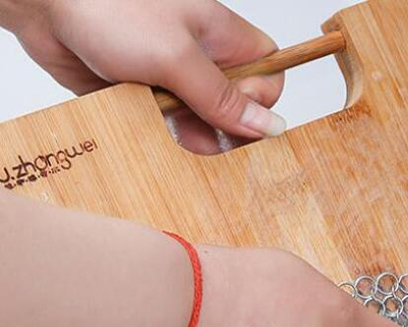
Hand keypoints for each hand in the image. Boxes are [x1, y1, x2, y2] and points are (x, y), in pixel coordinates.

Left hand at [0, 0, 283, 152]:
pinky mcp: (146, 98)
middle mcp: (202, 59)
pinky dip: (164, 137)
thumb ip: (223, 97)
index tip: (235, 115)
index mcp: (221, 37)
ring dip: (191, 136)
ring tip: (169, 129)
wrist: (44, 4)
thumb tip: (269, 126)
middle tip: (201, 135)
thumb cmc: (110, 8)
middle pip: (236, 107)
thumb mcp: (177, 57)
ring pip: (202, 123)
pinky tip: (153, 132)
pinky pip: (168, 129)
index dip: (259, 101)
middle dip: (224, 128)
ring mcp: (174, 80)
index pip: (267, 75)